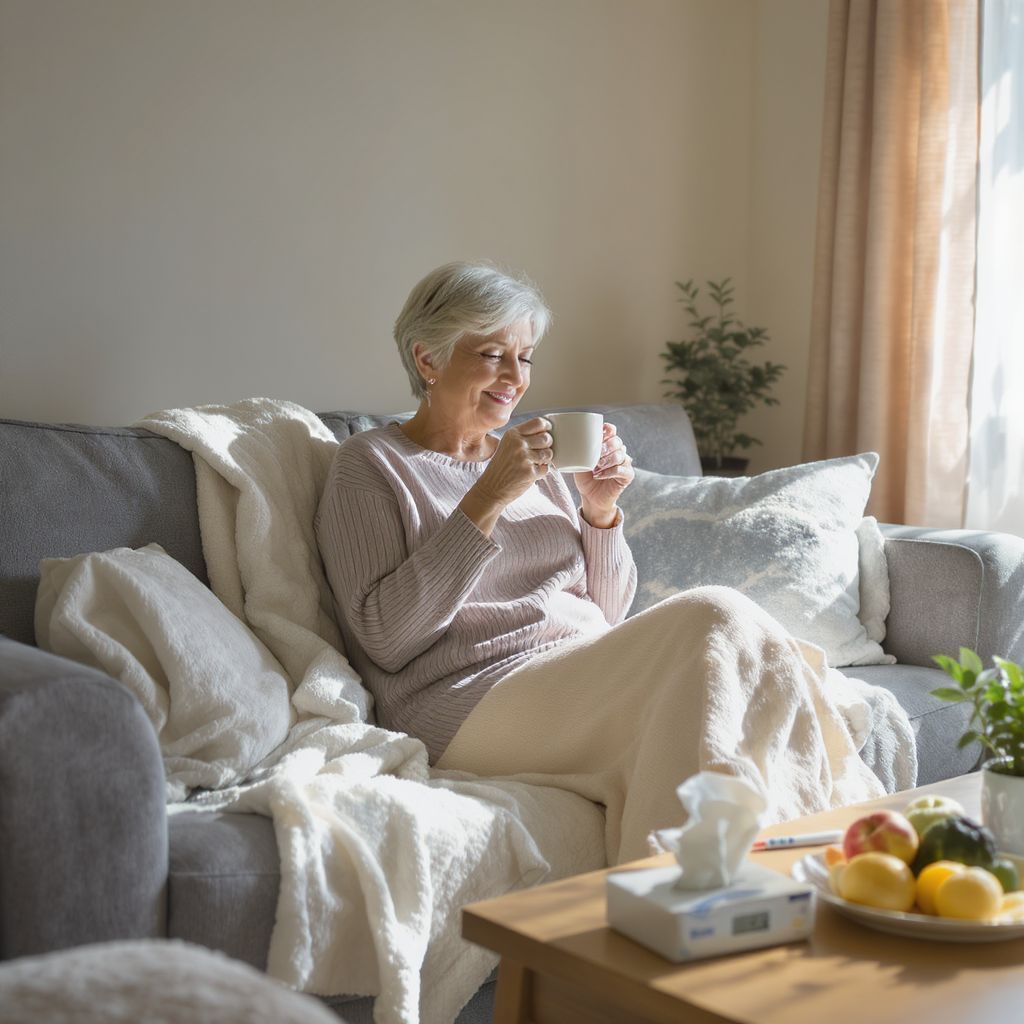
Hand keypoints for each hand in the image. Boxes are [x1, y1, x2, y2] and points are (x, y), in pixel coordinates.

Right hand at [461, 418, 551, 532]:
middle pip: (547, 438)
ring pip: (549, 453)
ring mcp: (524, 458)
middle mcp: (518, 443)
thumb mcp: (507, 445)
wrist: (490, 489)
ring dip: (544, 460)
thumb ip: (523, 437)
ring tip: (533, 464)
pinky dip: (540, 472)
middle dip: (547, 446)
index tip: (547, 432)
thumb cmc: (501, 468)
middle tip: (538, 453)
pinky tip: (528, 474)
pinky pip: (546, 469)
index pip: (538, 423)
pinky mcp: (529, 472)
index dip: (547, 428)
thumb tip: (547, 433)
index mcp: (512, 434)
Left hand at [575, 422, 633, 526]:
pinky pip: (622, 470)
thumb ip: (580, 450)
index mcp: (606, 444)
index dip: (607, 430)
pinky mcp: (627, 475)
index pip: (611, 430)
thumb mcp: (579, 462)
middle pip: (617, 441)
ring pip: (620, 455)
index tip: (600, 434)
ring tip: (596, 468)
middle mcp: (617, 451)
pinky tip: (599, 476)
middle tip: (596, 456)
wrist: (590, 497)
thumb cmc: (585, 478)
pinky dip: (609, 472)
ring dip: (606, 461)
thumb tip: (572, 439)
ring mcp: (624, 463)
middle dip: (606, 447)